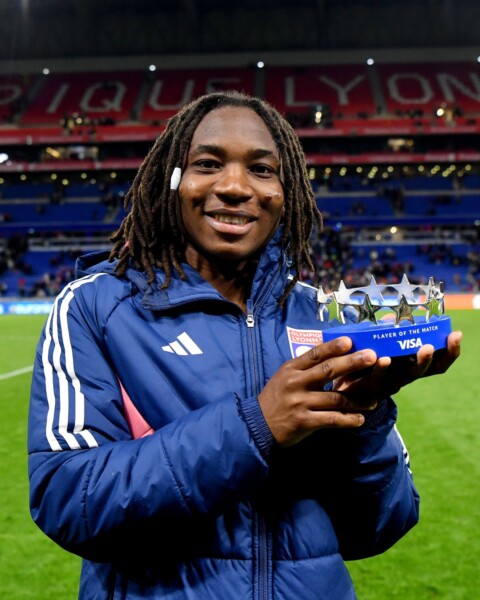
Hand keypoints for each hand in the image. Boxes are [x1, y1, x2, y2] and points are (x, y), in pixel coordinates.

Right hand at [258, 336, 377, 446]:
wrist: (257, 425)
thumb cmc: (276, 398)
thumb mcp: (285, 377)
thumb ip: (304, 367)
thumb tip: (328, 350)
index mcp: (291, 369)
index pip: (314, 354)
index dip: (333, 347)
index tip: (350, 341)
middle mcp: (296, 383)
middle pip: (328, 370)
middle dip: (352, 362)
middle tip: (372, 356)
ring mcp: (300, 403)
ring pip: (335, 398)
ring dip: (357, 400)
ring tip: (373, 400)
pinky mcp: (304, 421)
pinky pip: (331, 419)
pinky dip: (348, 419)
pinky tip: (360, 419)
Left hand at [334, 330, 461, 401]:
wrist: (342, 383)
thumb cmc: (364, 361)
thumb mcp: (379, 344)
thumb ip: (386, 331)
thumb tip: (391, 317)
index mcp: (411, 364)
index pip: (439, 361)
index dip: (451, 351)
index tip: (456, 335)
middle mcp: (405, 375)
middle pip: (428, 370)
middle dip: (436, 356)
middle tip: (436, 344)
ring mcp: (391, 383)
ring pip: (408, 376)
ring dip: (418, 363)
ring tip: (424, 349)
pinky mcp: (372, 387)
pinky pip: (379, 378)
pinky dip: (382, 369)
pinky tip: (384, 359)